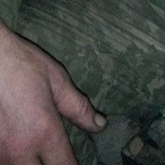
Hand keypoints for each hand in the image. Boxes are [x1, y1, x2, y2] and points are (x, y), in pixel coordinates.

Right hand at [0, 22, 105, 163]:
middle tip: (56, 156)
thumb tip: (99, 125)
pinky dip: (14, 158)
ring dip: (31, 163)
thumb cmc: (22, 66)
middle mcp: (19, 150)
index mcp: (44, 133)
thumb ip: (79, 108)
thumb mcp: (57, 82)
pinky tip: (20, 146)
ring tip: (39, 151)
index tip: (76, 160)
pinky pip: (4, 160)